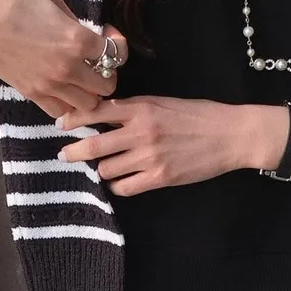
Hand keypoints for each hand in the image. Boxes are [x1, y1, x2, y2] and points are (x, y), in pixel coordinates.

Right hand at [0, 0, 127, 117]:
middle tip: (97, 61)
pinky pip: (60, 112)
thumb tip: (86, 33)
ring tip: (81, 78)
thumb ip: (74, 20)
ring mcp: (48, 85)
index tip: (108, 36)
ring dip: (89, 93)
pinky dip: (67, 105)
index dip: (117, 44)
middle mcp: (67, 69)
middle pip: (106, 87)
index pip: (115, 54)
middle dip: (107, 73)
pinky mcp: (30, 94)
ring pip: (87, 106)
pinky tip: (63, 89)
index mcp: (77, 41)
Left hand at [57, 97, 279, 195]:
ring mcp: (149, 157)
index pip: (96, 111)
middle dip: (73, 152)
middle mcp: (140, 132)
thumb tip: (104, 114)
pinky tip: (121, 181)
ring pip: (106, 169)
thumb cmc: (197, 116)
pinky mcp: (159, 178)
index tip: (60, 124)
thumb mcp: (163, 103)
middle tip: (64, 155)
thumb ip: (134, 109)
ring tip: (105, 167)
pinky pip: (124, 187)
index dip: (73, 119)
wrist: (230, 135)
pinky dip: (117, 185)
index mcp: (141, 108)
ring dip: (101, 169)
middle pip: (93, 146)